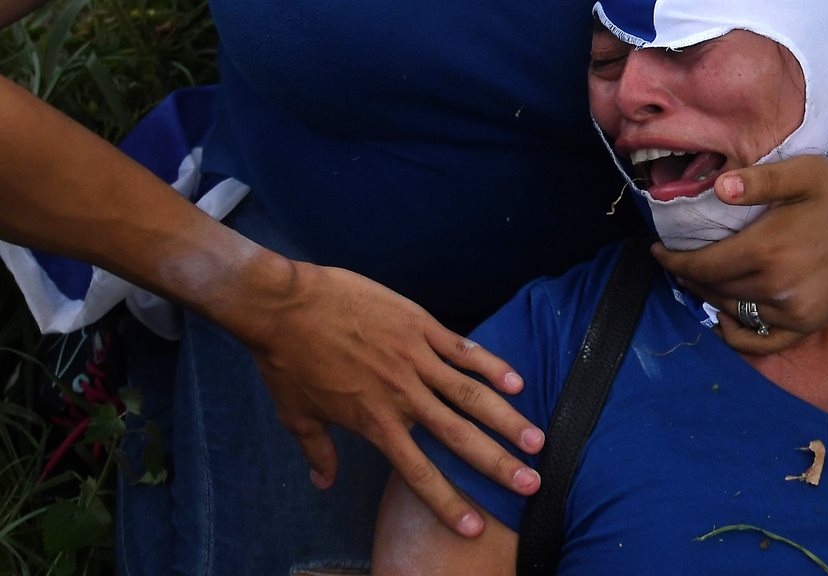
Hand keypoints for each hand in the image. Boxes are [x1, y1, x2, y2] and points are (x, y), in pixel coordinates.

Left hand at [229, 260, 543, 537]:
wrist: (284, 306)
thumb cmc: (287, 362)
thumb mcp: (296, 415)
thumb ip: (317, 452)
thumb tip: (322, 484)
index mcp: (375, 423)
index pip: (420, 473)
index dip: (449, 502)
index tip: (476, 527)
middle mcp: (402, 396)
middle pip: (459, 437)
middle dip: (498, 463)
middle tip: (531, 483)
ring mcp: (414, 359)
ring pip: (470, 394)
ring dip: (507, 418)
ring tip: (536, 439)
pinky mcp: (418, 326)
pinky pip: (462, 349)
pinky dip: (490, 365)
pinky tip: (517, 380)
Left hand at [653, 155, 827, 334]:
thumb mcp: (802, 172)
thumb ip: (759, 180)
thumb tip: (720, 187)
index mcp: (767, 250)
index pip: (702, 267)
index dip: (673, 261)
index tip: (656, 250)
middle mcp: (776, 288)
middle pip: (713, 290)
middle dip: (687, 277)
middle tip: (673, 261)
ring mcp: (793, 311)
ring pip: (732, 312)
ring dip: (707, 298)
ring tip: (695, 280)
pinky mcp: (808, 323)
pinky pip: (762, 342)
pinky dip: (737, 336)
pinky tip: (723, 320)